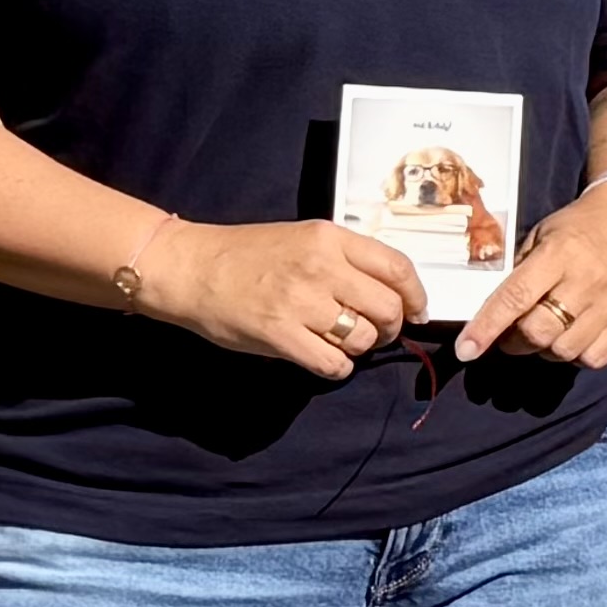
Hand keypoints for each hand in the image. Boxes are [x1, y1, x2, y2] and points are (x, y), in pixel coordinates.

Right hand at [143, 217, 432, 380]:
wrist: (189, 268)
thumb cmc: (247, 255)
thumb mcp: (303, 239)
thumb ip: (346, 259)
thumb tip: (392, 291)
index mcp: (330, 239)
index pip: (398, 268)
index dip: (416, 296)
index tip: (417, 312)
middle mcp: (320, 267)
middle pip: (388, 308)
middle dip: (390, 327)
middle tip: (377, 332)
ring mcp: (300, 302)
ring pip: (363, 338)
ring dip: (360, 348)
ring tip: (341, 341)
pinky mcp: (279, 334)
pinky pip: (333, 363)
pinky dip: (337, 367)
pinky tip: (324, 358)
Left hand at [457, 181, 606, 370]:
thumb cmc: (579, 226)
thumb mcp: (541, 235)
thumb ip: (520, 273)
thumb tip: (493, 313)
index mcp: (559, 255)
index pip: (516, 298)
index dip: (487, 327)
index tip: (466, 349)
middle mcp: (588, 282)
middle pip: (539, 332)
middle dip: (514, 341)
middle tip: (511, 333)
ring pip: (564, 351)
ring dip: (544, 349)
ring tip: (544, 333)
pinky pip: (594, 358)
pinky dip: (575, 356)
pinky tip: (571, 338)